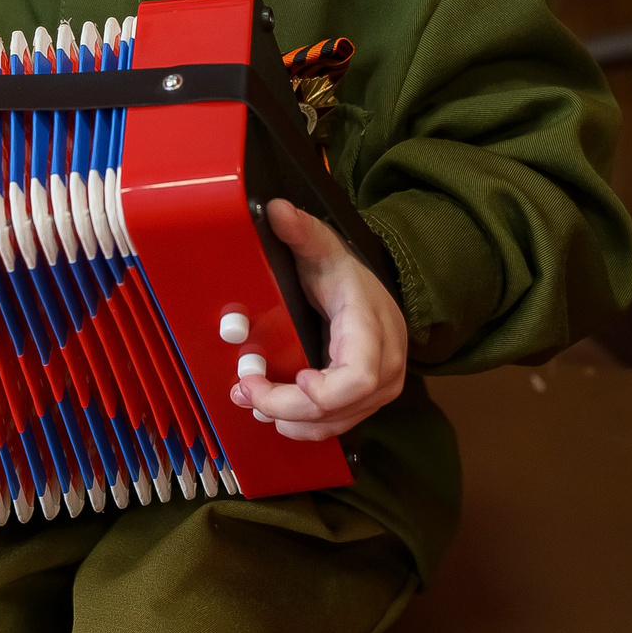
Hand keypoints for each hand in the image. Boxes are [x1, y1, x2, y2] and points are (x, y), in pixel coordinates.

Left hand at [232, 198, 407, 441]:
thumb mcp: (322, 246)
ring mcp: (381, 384)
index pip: (360, 376)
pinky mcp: (368, 398)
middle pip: (342, 406)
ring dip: (290, 420)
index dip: (326, 391)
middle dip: (288, 407)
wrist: (367, 285)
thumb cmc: (343, 269)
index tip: (296, 380)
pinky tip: (272, 411)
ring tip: (250, 399)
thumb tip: (276, 209)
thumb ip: (301, 231)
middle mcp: (386, 361)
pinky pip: (337, 423)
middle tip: (245, 390)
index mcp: (372, 325)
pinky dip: (301, 422)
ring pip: (337, 422)